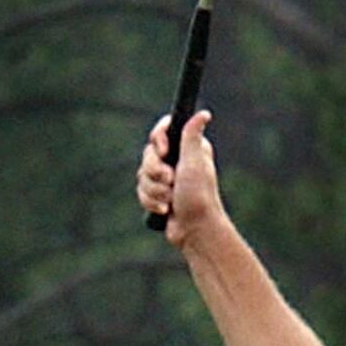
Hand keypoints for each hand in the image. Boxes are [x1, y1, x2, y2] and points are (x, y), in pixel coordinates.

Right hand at [137, 107, 224, 245]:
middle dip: (155, 171)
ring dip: (155, 190)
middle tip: (171, 181)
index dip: (158, 140)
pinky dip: (151, 201)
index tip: (164, 152)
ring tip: (170, 201)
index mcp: (188, 148)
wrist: (194, 231)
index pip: (162, 130)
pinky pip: (141, 191)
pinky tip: (165, 210)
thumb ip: (192, 136)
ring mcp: (166, 178)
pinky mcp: (158, 194)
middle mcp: (177, 160)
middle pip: (148, 154)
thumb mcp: (194, 162)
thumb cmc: (198, 197)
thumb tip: (204, 114)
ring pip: (142, 174)